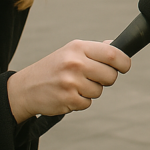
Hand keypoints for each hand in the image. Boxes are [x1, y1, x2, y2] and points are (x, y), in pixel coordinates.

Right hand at [7, 40, 131, 123]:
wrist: (26, 88)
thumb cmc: (54, 68)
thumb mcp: (71, 51)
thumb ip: (95, 49)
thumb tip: (116, 46)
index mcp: (78, 48)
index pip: (113, 54)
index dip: (124, 62)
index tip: (124, 66)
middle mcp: (75, 63)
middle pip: (110, 75)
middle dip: (106, 79)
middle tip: (93, 77)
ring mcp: (71, 82)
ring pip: (99, 91)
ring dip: (91, 91)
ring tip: (74, 85)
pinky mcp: (68, 99)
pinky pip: (88, 103)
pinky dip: (81, 101)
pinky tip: (68, 94)